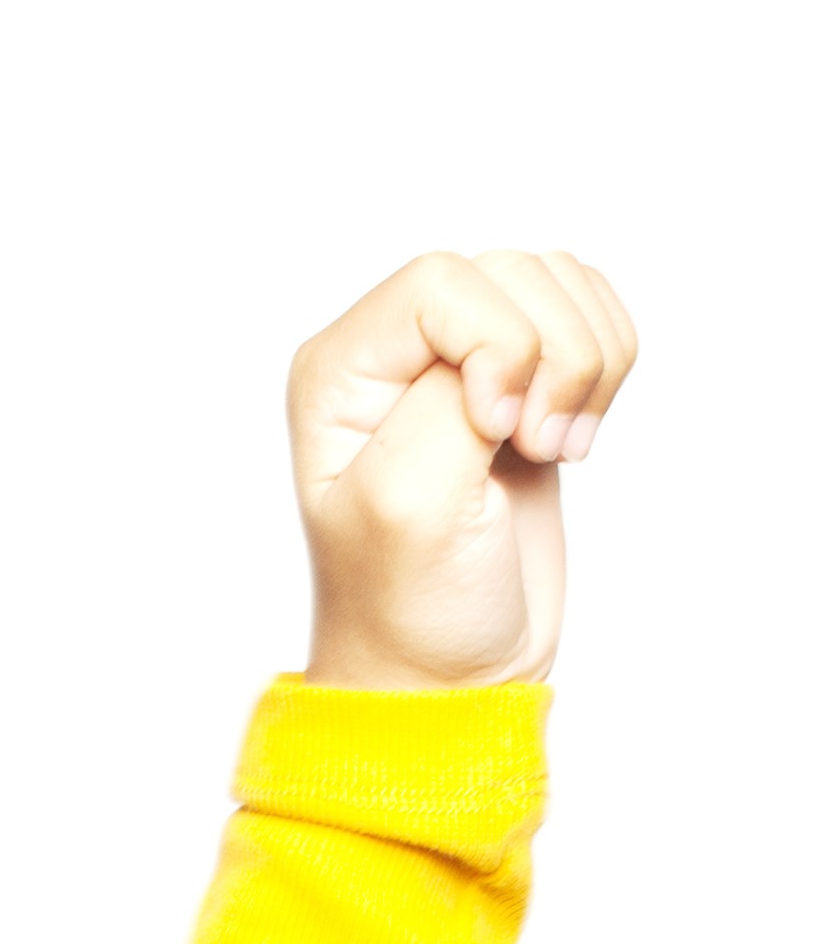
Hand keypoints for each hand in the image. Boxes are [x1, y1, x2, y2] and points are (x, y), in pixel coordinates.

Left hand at [292, 250, 638, 688]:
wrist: (449, 670)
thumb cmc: (410, 606)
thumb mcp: (411, 506)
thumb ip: (449, 401)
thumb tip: (505, 356)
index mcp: (337, 374)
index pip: (440, 282)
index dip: (494, 344)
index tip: (493, 433)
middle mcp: (391, 354)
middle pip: (512, 273)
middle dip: (551, 358)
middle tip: (534, 449)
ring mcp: (461, 360)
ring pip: (560, 283)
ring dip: (587, 366)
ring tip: (552, 448)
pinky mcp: (521, 378)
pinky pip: (592, 313)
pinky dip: (607, 369)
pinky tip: (571, 437)